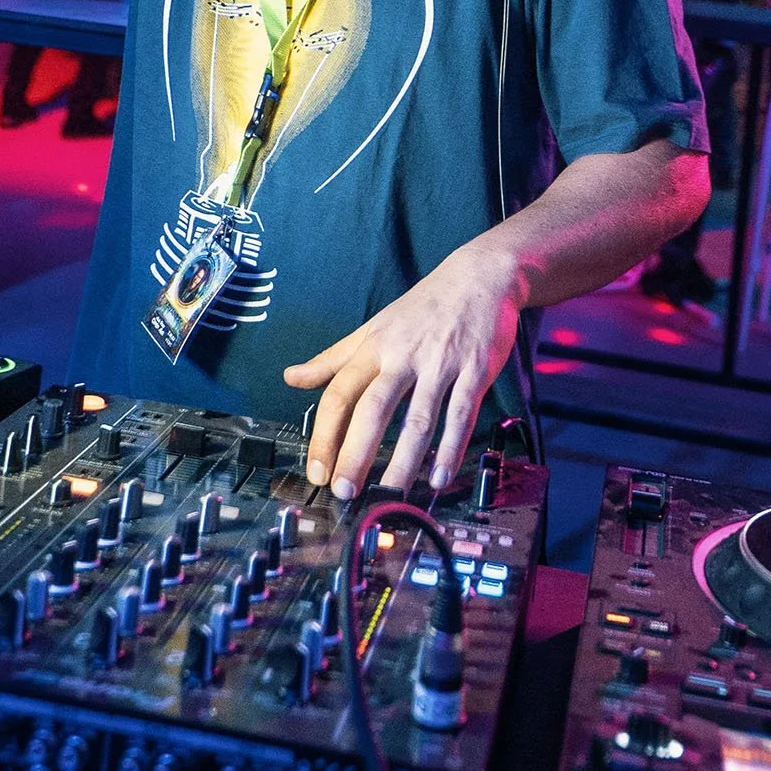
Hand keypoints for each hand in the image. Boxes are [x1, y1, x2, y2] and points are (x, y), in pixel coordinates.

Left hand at [282, 244, 520, 499]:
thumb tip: (291, 378)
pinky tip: (439, 476)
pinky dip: (451, 448)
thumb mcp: (373, 327)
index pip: (339, 394)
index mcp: (374, 347)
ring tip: (390, 494)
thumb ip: (333, 358)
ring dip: (404, 460)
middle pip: (373, 408)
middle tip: (343, 491)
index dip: (325, 434)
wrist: (480, 277)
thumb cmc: (422, 308)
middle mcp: (404, 356)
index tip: (317, 471)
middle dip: (356, 453)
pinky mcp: (475, 371)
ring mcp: (441, 364)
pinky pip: (461, 415)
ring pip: (419, 418)